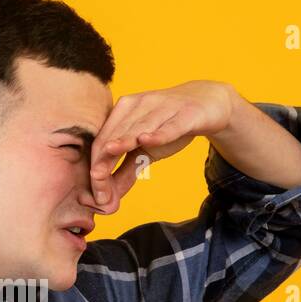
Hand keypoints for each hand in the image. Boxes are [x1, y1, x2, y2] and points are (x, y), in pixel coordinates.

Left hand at [87, 80, 235, 212]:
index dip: (96, 164)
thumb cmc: (170, 125)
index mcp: (124, 111)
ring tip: (108, 158)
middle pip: (116, 135)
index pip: (104, 139)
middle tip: (96, 185)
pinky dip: (158, 133)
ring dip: (123, 144)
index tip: (92, 190)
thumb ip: (126, 171)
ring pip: (139, 127)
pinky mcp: (186, 113)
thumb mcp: (146, 150)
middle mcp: (140, 105)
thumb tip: (108, 199)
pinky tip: (145, 140)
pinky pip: (170, 125)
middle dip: (105, 162)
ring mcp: (163, 107)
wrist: (208, 102)